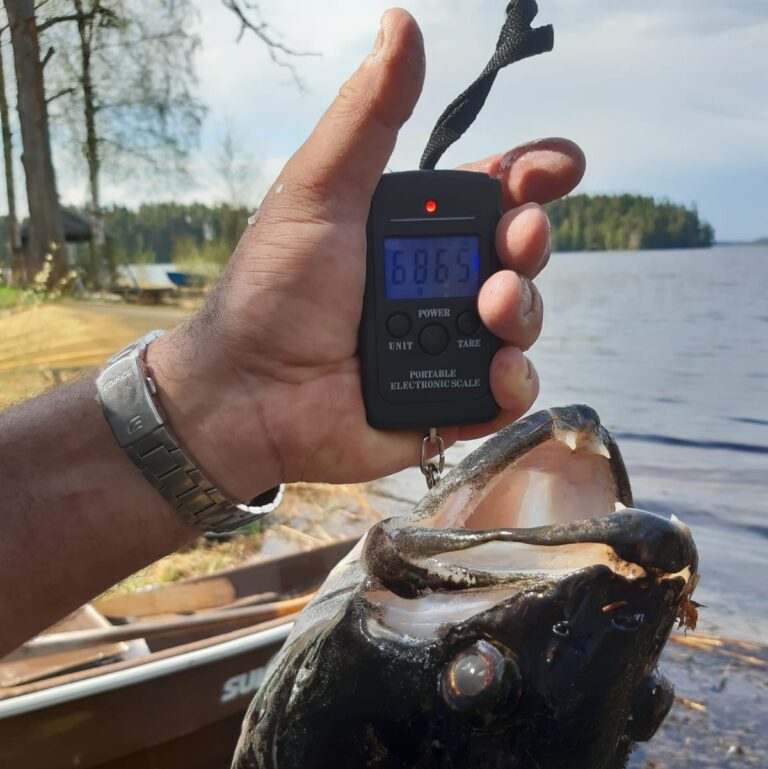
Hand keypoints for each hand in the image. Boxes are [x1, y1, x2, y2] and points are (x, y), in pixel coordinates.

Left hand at [148, 8, 584, 500]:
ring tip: (494, 304)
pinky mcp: (447, 406)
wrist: (248, 398)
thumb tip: (401, 24)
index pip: (488, 195)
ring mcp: (444, 350)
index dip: (530, 177)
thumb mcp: (319, 193)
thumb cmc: (273, 293)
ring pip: (521, 320)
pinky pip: (507, 392)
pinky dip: (514, 381)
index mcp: (408, 232)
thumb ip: (368, 117)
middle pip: (517, 254)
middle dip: (530, 240)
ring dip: (525, 307)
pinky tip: (497, 369)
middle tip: (517, 239)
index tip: (557, 167)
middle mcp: (433, 287)